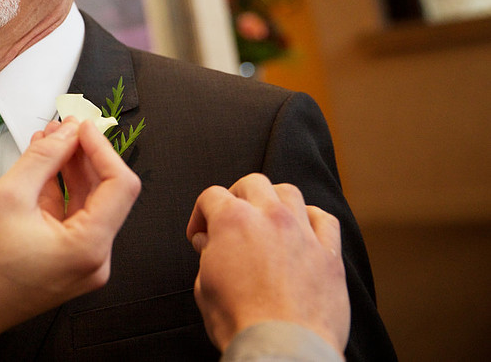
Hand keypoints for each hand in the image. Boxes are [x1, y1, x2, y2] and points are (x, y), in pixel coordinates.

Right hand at [0, 118, 140, 355]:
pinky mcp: (65, 264)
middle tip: (63, 128)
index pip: (119, 185)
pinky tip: (40, 167)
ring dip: (69, 170)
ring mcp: (80, 264)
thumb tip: (65, 134)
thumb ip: (44, 158)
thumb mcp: (9, 195)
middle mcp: (93, 260)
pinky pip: (70, 219)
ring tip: (48, 140)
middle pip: (104, 193)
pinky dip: (58, 192)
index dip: (102, 148)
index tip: (81, 128)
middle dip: (83, 155)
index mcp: (88, 247)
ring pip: (86, 204)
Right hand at [186, 174, 349, 353]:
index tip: (201, 233)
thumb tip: (209, 244)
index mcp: (233, 222)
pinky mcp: (329, 254)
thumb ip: (207, 256)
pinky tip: (304, 231)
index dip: (201, 214)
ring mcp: (303, 233)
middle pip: (253, 183)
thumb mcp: (204, 287)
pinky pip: (325, 220)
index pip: (211, 195)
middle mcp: (270, 218)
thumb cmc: (242, 323)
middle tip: (232, 218)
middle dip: (237, 197)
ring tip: (268, 219)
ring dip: (274, 201)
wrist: (282, 349)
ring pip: (290, 193)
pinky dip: (312, 219)